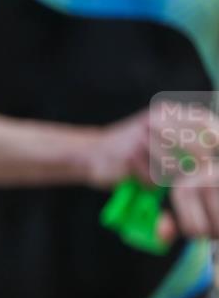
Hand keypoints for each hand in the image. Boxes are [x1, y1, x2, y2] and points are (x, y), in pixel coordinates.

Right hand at [91, 104, 218, 238]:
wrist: (91, 152)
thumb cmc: (132, 148)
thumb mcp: (157, 130)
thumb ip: (185, 133)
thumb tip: (215, 147)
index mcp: (165, 112)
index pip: (204, 123)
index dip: (214, 141)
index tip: (210, 157)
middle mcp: (155, 121)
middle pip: (197, 149)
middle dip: (197, 167)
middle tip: (188, 176)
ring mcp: (141, 138)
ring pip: (176, 168)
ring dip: (169, 179)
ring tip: (157, 177)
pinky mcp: (129, 157)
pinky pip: (154, 179)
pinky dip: (150, 185)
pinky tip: (140, 179)